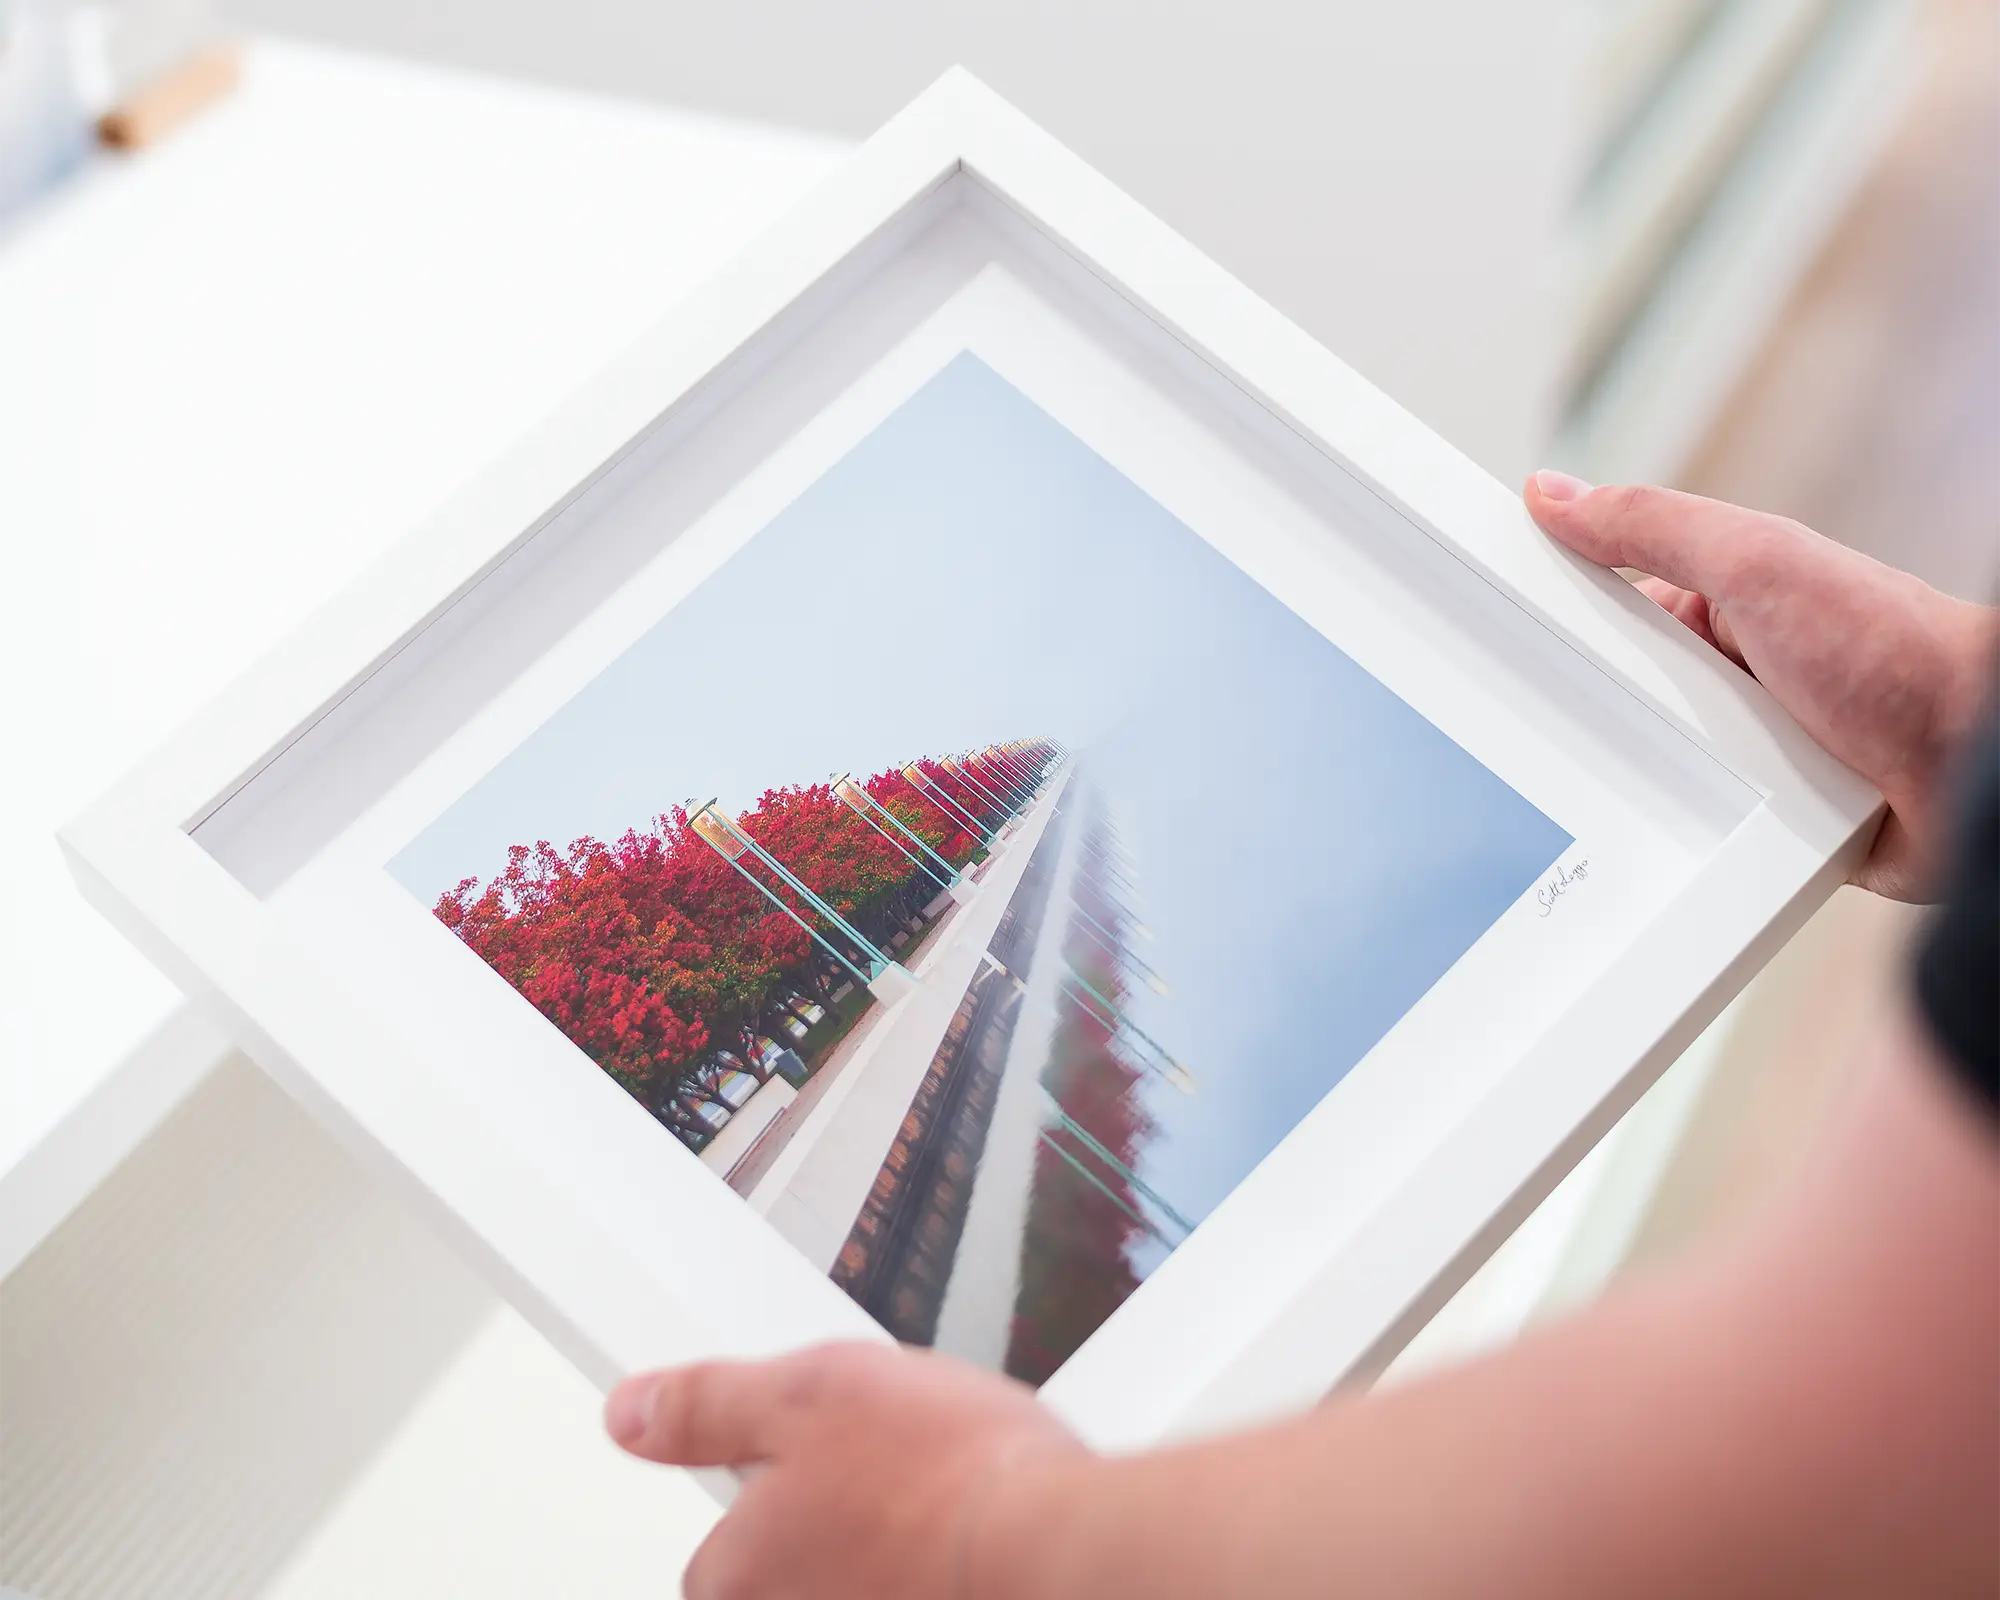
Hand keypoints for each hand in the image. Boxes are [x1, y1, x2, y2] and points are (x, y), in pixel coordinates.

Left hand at [606, 1341, 1088, 1599]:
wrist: (1060, 1549)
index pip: (717, 1551)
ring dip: (891, 1554)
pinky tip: (972, 1540)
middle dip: (835, 1528)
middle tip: (896, 1473)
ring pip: (857, 1583)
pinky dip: (936, 1573)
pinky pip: (915, 1588)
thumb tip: (631, 1414)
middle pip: (791, 1578)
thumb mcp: (808, 1390)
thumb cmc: (946, 1477)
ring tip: (947, 1502)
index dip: (773, 1487)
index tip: (823, 1458)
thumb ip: (707, 1405)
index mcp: (738, 1573)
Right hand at [1525, 473, 1996, 899]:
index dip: (1565, 616)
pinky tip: (1698, 824)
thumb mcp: (1759, 564)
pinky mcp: (1763, 815)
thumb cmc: (1899, 653)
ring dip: (1659, 774)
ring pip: (1650, 766)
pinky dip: (1692, 827)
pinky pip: (1693, 825)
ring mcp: (1747, 746)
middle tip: (1629, 710)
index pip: (1611, 604)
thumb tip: (1558, 493)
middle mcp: (1731, 672)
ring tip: (1690, 769)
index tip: (1507, 628)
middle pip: (1619, 694)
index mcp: (1723, 601)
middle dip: (1613, 709)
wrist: (1977, 765)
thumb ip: (1654, 526)